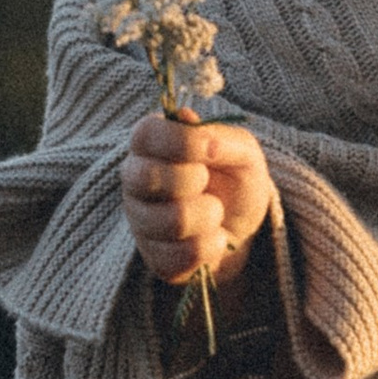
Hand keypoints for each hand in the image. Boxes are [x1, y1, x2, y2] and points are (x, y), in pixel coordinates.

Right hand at [119, 112, 274, 289]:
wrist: (243, 231)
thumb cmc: (235, 182)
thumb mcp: (242, 153)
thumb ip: (220, 136)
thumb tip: (188, 121)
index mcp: (150, 145)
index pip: (145, 134)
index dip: (180, 142)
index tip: (210, 149)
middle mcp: (134, 180)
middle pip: (150, 178)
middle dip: (195, 180)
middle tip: (207, 182)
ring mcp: (139, 221)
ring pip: (173, 220)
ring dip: (210, 216)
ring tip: (214, 212)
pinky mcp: (153, 258)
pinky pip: (183, 255)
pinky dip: (212, 246)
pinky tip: (213, 238)